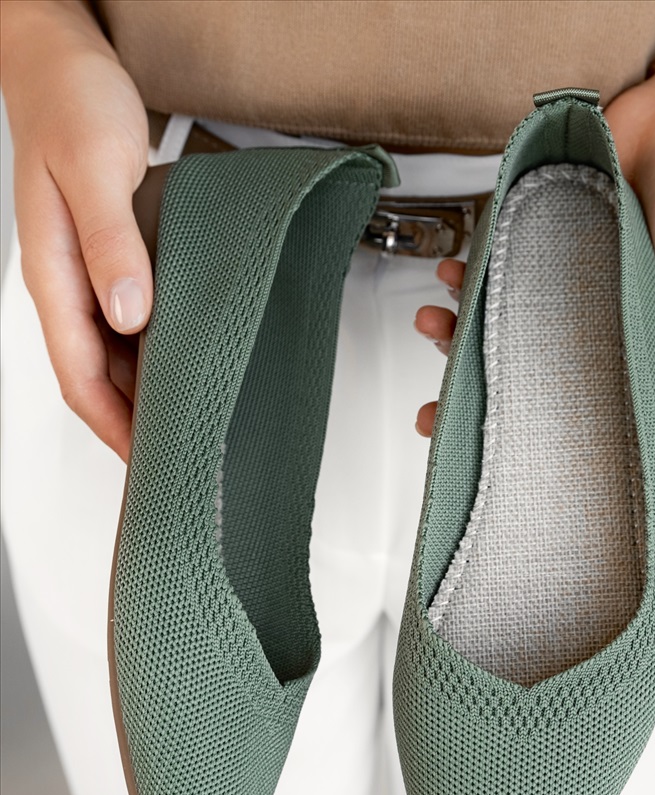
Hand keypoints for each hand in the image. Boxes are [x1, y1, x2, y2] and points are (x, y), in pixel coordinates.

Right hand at [1, 0, 151, 461]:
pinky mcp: (109, 258)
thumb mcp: (95, 167)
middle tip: (180, 455)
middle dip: (132, 423)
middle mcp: (67, 283)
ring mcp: (86, 273)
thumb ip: (111, 244)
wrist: (62, 58)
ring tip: (188, 420)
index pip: (79, 375)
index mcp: (53, 273)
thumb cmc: (70, 101)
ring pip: (114, 355)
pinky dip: (155, 350)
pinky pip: (130, 323)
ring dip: (146, 392)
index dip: (114, 427)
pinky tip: (185, 358)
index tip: (151, 462)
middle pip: (96, 377)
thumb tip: (128, 315)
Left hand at [414, 47, 654, 441]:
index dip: (530, 428)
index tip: (488, 452)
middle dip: (474, 391)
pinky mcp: (538, 237)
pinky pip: (492, 263)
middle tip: (432, 412)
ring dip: (457, 329)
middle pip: (521, 368)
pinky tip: (450, 275)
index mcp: (631, 340)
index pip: (574, 401)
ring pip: (498, 320)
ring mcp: (559, 278)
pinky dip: (465, 273)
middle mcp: (590, 316)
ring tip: (432, 325)